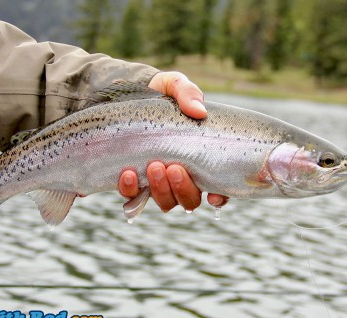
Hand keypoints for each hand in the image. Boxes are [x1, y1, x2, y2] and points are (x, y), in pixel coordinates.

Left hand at [118, 71, 228, 211]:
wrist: (127, 95)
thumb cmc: (160, 93)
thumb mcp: (175, 86)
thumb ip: (188, 93)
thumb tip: (199, 111)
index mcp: (200, 158)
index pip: (218, 188)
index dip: (219, 197)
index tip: (213, 195)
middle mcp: (181, 176)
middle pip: (189, 200)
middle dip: (183, 189)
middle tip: (173, 167)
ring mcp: (157, 182)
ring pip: (165, 202)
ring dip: (161, 190)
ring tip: (154, 166)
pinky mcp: (133, 181)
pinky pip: (133, 196)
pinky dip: (131, 189)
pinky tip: (129, 173)